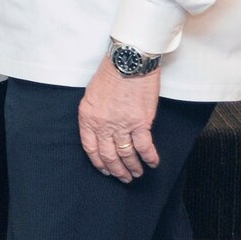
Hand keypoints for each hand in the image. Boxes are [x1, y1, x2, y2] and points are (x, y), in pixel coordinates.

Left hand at [79, 60, 160, 181]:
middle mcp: (102, 124)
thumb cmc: (111, 73)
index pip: (90, 147)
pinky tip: (152, 163)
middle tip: (123, 177)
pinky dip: (149, 157)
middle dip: (116, 170)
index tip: (105, 170)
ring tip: (137, 173)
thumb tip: (102, 128)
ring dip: (132, 167)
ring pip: (126, 154)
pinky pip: (144, 146)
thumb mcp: (92, 94)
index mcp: (88, 117)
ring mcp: (121, 125)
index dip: (98, 162)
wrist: (128, 61)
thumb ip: (95, 114)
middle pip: (108, 155)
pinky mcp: (140, 122)